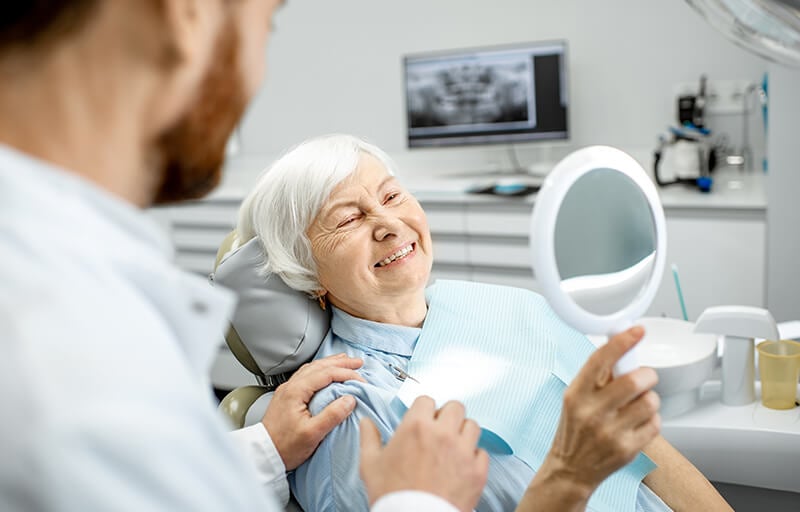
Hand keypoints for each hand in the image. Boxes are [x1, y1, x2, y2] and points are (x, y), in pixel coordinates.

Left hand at [261, 353, 364, 470]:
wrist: (263, 455)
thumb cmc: (285, 447)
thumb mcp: (312, 434)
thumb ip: (332, 415)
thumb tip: (349, 399)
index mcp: (296, 391)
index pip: (326, 374)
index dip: (346, 373)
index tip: (361, 379)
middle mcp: (290, 386)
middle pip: (319, 366)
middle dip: (340, 362)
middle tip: (357, 363)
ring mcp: (287, 390)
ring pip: (311, 369)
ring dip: (330, 364)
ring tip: (344, 362)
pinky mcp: (286, 397)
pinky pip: (306, 375)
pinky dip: (320, 370)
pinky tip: (324, 373)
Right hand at [359, 397, 488, 511]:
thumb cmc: (391, 494)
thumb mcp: (370, 464)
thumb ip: (369, 438)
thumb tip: (366, 422)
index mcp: (416, 426)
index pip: (427, 400)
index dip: (424, 410)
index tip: (422, 421)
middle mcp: (443, 433)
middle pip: (455, 407)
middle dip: (447, 416)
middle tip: (440, 431)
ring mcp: (463, 451)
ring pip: (472, 426)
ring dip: (463, 433)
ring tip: (453, 447)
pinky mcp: (477, 471)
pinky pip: (482, 453)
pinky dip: (474, 458)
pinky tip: (462, 466)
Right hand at [543, 326, 660, 495]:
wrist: (570, 469)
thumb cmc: (575, 429)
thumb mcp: (575, 398)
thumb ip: (597, 376)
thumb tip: (620, 346)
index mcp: (576, 394)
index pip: (600, 360)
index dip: (621, 342)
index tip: (637, 330)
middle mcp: (592, 412)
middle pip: (634, 380)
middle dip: (646, 374)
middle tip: (644, 377)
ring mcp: (610, 432)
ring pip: (650, 401)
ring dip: (650, 398)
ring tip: (639, 404)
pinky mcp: (627, 449)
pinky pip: (655, 423)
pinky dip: (651, 419)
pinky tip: (637, 423)